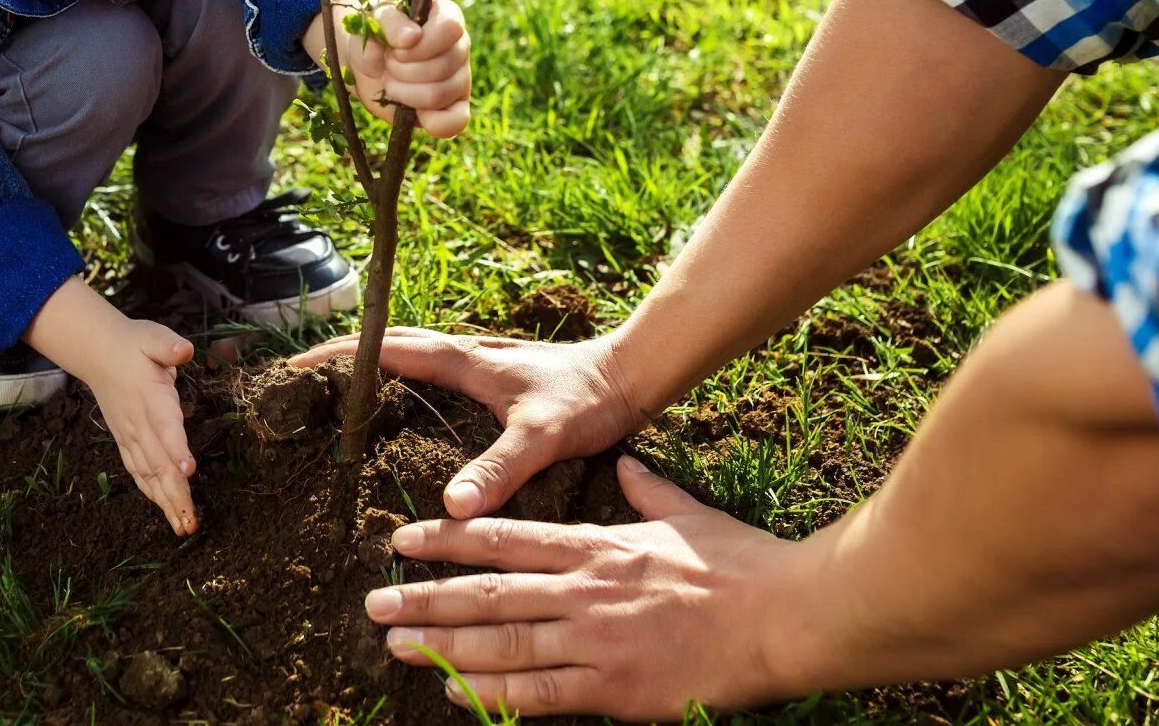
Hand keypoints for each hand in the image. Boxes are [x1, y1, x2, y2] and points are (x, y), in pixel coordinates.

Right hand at [76, 319, 199, 534]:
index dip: (176, 449)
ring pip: (149, 474)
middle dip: (175, 493)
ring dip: (166, 501)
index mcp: (149, 398)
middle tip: (190, 521)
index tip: (188, 470)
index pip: (164, 427)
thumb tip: (184, 350)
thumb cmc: (133, 344)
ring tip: (182, 527)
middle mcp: (138, 423)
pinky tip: (165, 509)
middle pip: (158, 463)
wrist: (98, 353)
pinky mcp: (125, 441)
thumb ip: (168, 345)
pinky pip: (138, 471)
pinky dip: (151, 492)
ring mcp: (130, 435)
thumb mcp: (152, 336)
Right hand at [290, 327, 643, 516]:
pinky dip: (403, 378)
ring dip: (372, 364)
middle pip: (389, 346)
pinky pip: (432, 372)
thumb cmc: (589, 400)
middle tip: (302, 378)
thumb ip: (499, 469)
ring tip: (336, 390)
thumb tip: (451, 507)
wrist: (632, 378)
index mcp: (464, 360)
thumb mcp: (542, 438)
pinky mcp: (493, 377)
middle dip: (344, 356)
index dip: (340, 357)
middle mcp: (465, 354)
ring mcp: (479, 363)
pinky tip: (401, 408)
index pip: (386, 350)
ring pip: (410, 356)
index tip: (297, 367)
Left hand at [306, 0, 470, 138]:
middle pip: (441, 66)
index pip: (450, 29)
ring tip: (392, 80)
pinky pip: (456, 121)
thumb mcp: (372, 21)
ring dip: (403, 91)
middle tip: (388, 63)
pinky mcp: (454, 106)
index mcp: (446, 16)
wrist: (366, 65)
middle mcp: (460, 46)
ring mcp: (460, 78)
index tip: (395, 48)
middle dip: (402, 70)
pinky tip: (410, 111)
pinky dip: (430, 122)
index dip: (419, 45)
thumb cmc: (374, 37)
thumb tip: (411, 37)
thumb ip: (389, 21)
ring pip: (438, 95)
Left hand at [366, 456, 808, 719]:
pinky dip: (492, 694)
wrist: (785, 615)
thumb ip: (647, 490)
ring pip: (501, 644)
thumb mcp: (684, 514)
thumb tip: (628, 465)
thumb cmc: (740, 564)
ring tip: (396, 645)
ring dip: (441, 646)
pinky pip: (539, 695)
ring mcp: (595, 640)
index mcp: (596, 545)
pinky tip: (454, 694)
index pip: (504, 539)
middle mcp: (584, 589)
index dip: (448, 540)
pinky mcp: (613, 688)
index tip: (404, 539)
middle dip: (424, 597)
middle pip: (486, 593)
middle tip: (373, 601)